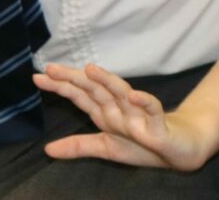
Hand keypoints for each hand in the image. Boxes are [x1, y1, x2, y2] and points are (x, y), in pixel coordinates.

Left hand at [33, 63, 210, 170]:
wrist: (181, 149)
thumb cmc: (144, 144)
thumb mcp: (107, 148)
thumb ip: (79, 146)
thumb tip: (47, 150)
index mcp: (106, 113)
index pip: (80, 96)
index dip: (60, 86)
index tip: (38, 76)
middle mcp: (120, 109)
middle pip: (95, 90)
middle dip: (73, 79)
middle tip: (51, 68)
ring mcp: (139, 114)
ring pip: (121, 94)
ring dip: (106, 81)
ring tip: (89, 70)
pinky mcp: (159, 124)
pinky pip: (152, 110)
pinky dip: (144, 102)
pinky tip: (133, 95)